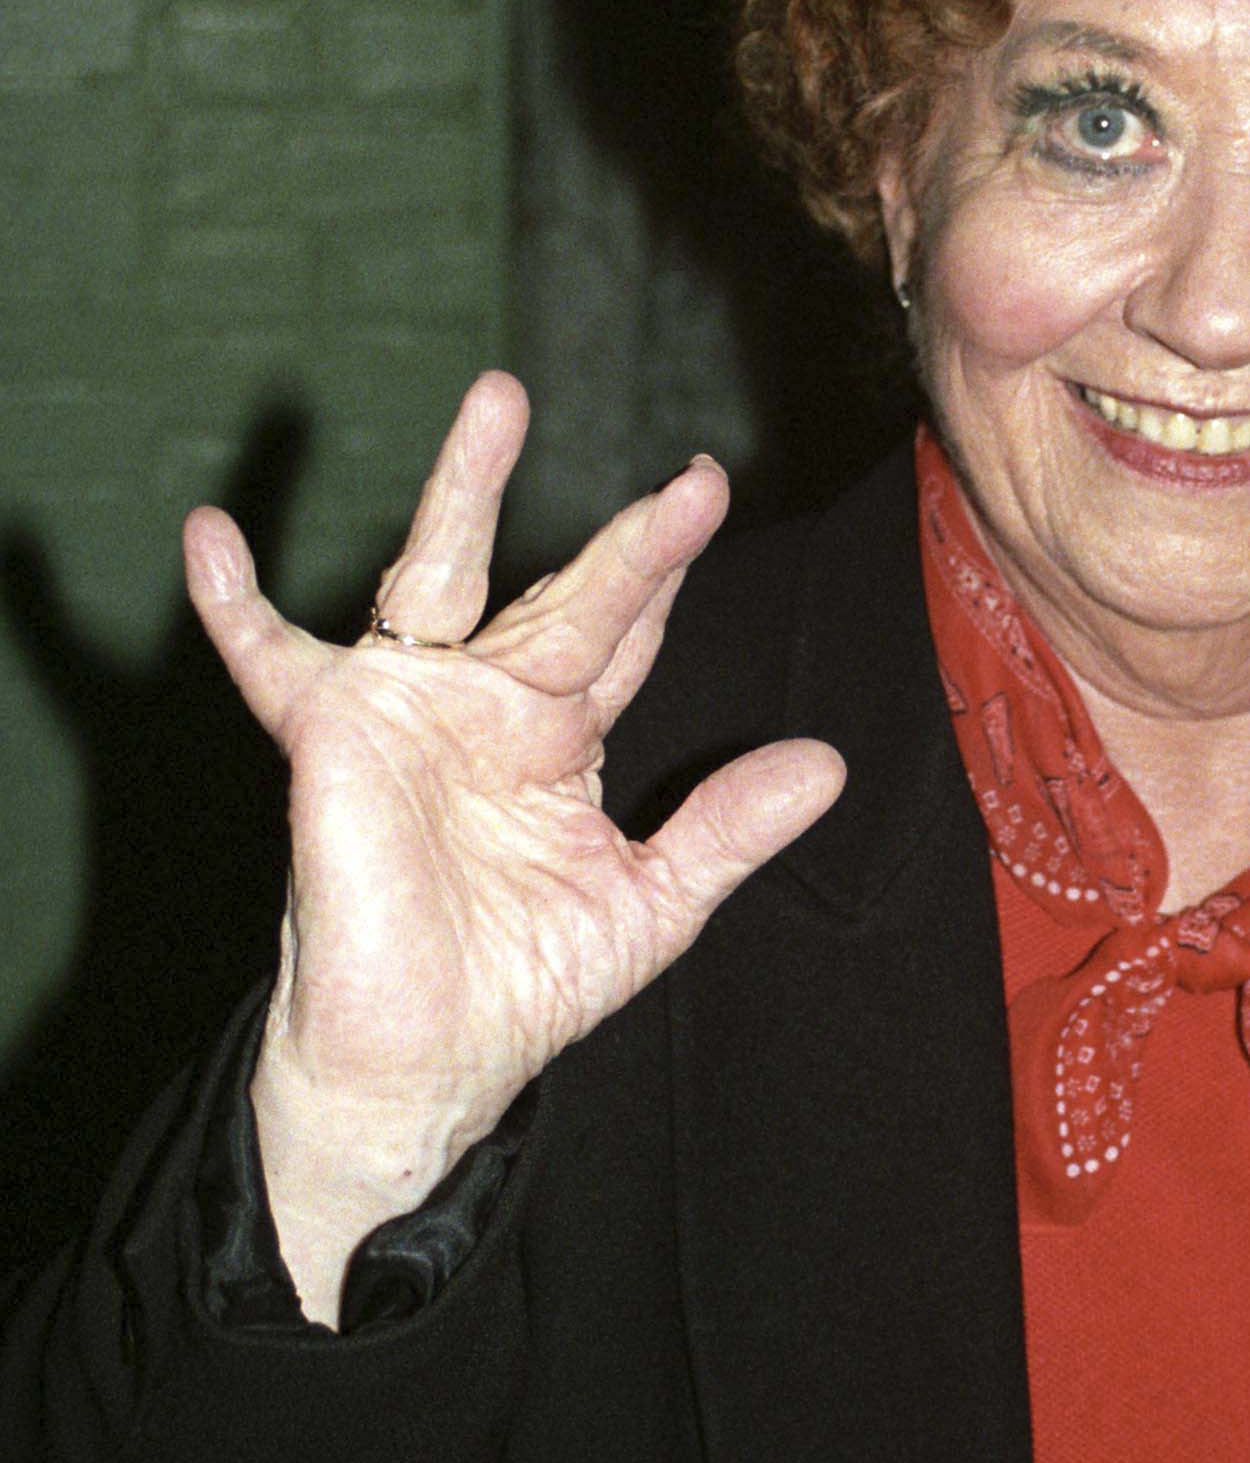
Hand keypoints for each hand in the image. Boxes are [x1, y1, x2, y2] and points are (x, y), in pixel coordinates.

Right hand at [185, 372, 843, 1318]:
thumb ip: (730, 827)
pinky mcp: (335, 735)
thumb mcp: (650, 902)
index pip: (624, 636)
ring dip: (466, 487)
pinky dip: (231, 602)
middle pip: (566, 596)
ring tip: (501, 398)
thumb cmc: (520, 987)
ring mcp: (409, 709)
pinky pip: (268, 656)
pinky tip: (206, 535)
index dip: (667, 575)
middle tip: (696, 479)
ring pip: (442, 573)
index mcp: (558, 738)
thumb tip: (830, 764)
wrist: (422, 1064)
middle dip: (630, 542)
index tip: (707, 497)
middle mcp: (486, 706)